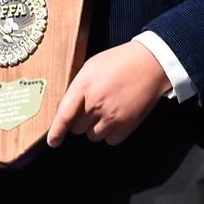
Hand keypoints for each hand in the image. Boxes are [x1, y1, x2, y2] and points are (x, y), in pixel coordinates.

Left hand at [48, 42, 168, 146]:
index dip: (56, 132)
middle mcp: (95, 104)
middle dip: (81, 122)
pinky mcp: (127, 125)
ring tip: (106, 112)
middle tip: (92, 109)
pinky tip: (116, 118)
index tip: (53, 141)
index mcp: (83, 87)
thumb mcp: (91, 67)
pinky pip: (111, 140)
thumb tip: (69, 106)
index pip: (64, 116)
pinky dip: (111, 134)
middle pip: (77, 129)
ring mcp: (111, 116)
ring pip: (93, 136)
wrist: (150, 64)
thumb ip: (78, 87)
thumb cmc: (120, 61)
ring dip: (96, 128)